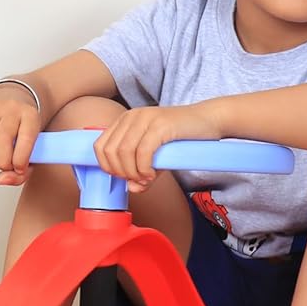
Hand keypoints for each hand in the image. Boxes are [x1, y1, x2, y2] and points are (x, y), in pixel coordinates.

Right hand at [0, 85, 42, 186]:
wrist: (13, 100)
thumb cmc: (23, 130)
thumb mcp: (33, 149)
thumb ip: (23, 172)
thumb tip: (1, 180)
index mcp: (30, 115)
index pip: (26, 139)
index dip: (21, 160)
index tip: (19, 169)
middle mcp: (11, 108)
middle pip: (3, 140)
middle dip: (2, 163)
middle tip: (3, 168)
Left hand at [93, 103, 222, 191]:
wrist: (207, 120)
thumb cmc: (180, 138)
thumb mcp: (156, 156)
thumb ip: (141, 172)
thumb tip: (132, 188)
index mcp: (125, 121)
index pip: (100, 146)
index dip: (107, 167)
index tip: (123, 178)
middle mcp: (132, 117)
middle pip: (110, 151)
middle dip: (120, 172)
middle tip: (137, 180)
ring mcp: (145, 118)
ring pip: (124, 152)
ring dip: (133, 172)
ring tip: (146, 178)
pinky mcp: (160, 125)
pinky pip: (143, 151)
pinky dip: (144, 168)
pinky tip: (153, 174)